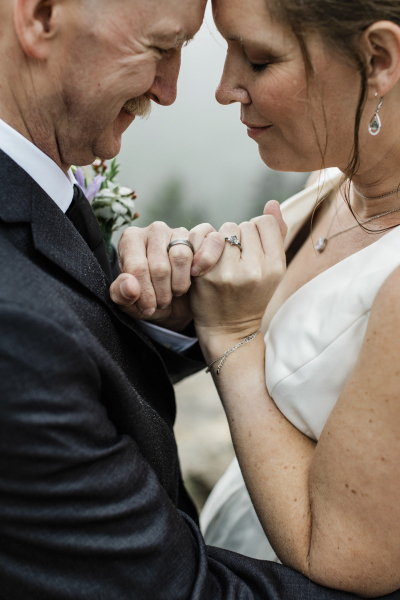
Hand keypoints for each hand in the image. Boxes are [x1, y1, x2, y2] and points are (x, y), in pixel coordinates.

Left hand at [110, 222, 224, 331]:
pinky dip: (200, 269)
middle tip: (161, 303)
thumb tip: (131, 286)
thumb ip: (120, 294)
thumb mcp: (128, 302)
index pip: (137, 267)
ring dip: (179, 285)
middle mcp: (154, 230)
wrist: (173, 302)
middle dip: (161, 293)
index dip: (144, 294)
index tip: (147, 309)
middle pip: (159, 266)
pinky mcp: (200, 237)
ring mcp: (178, 231)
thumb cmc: (146, 297)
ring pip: (181, 257)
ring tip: (173, 293)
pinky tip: (192, 279)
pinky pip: (204, 249)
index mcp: (131, 239)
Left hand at [190, 201, 286, 344]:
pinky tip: (207, 260)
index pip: (265, 222)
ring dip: (222, 240)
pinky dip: (204, 244)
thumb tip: (272, 203)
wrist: (228, 330)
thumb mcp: (272, 270)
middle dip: (238, 238)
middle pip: (243, 225)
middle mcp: (254, 269)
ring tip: (223, 261)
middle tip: (236, 261)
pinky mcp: (206, 274)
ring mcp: (228, 272)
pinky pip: (203, 237)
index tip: (252, 250)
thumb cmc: (251, 296)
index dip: (257, 232)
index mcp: (275, 267)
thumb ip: (275, 235)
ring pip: (224, 230)